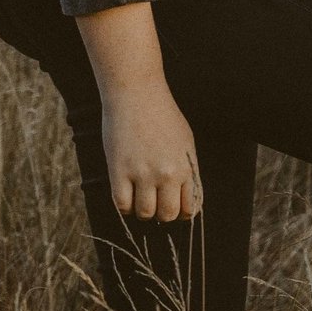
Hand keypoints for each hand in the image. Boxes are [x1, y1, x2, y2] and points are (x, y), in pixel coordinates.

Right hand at [100, 83, 201, 220]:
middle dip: (163, 215)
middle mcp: (169, 173)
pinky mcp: (119, 171)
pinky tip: (125, 194)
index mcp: (188, 166)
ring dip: (142, 212)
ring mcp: (143, 173)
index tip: (176, 209)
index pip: (192, 206)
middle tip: (156, 205)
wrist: (137, 95)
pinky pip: (121, 204)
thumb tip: (184, 194)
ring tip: (140, 199)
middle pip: (169, 214)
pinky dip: (124, 206)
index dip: (183, 213)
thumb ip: (186, 168)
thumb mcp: (185, 142)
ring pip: (145, 213)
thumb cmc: (162, 116)